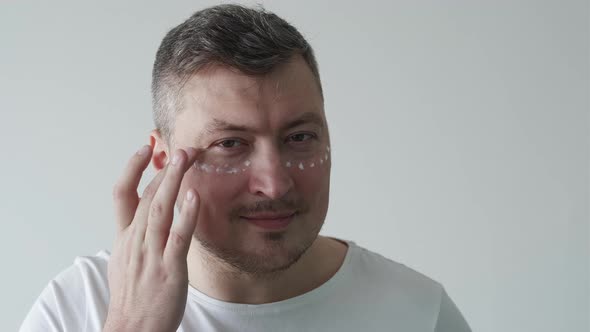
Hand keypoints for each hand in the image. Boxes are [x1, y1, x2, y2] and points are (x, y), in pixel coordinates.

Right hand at [104, 145, 200, 331]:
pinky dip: (185, 215)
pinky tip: (194, 197)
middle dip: (164, 168)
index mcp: (124, 238)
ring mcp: (151, 255)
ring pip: (159, 209)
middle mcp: (135, 241)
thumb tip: (146, 214)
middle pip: (147, 195)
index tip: (148, 148)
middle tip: (180, 146)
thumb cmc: (133, 296)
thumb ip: (136, 235)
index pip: (122, 193)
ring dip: (173, 181)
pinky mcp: (169, 269)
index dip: (133, 168)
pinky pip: (177, 238)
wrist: (132, 330)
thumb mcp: (126, 260)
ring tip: (186, 158)